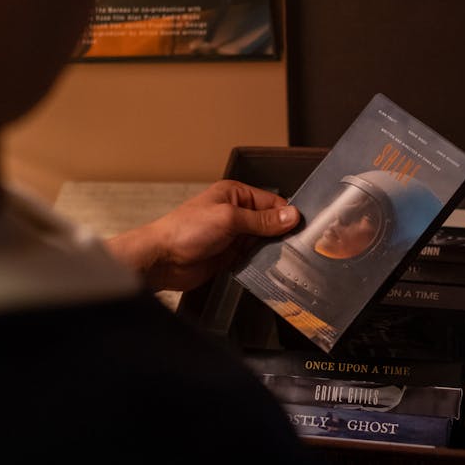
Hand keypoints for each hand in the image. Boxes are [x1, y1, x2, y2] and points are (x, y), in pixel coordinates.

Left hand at [105, 180, 299, 291]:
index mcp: (235, 195)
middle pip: (270, 223)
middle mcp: (235, 213)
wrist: (162, 259)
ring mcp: (233, 236)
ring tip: (286, 259)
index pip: (272, 202)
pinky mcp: (230, 256)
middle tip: (297, 246)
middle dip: (281, 234)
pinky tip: (270, 268)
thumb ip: (262, 220)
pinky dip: (261, 263)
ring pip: (263, 242)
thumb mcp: (229, 218)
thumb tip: (291, 216)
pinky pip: (253, 259)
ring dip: (271, 250)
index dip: (286, 215)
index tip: (302, 228)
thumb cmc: (185, 230)